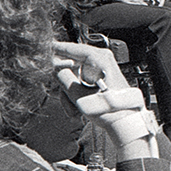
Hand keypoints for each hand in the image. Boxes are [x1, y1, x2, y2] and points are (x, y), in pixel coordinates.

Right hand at [52, 41, 158, 159]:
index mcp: (101, 60)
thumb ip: (64, 79)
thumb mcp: (80, 96)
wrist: (124, 121)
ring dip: (70, 95)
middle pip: (71, 66)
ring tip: (74, 110)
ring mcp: (101, 70)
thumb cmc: (109, 109)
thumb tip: (54, 67)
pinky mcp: (99, 79)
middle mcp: (102, 61)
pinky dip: (76, 97)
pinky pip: (80, 83)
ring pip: (73, 77)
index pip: (75, 49)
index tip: (46, 49)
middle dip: (65, 85)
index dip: (59, 49)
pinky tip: (77, 110)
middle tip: (65, 98)